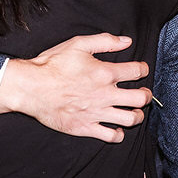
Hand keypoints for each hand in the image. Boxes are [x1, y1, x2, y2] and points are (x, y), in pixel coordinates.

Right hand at [0, 33, 151, 141]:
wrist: (31, 88)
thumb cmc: (52, 65)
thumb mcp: (78, 44)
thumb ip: (104, 41)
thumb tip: (126, 41)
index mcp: (105, 73)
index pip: (137, 71)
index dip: (144, 69)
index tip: (141, 70)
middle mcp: (105, 94)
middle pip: (140, 98)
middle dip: (146, 95)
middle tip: (143, 93)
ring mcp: (96, 113)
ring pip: (130, 119)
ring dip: (136, 115)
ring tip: (133, 111)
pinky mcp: (85, 127)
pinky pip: (111, 136)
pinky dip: (118, 133)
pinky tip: (116, 127)